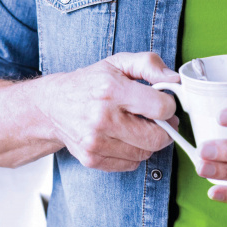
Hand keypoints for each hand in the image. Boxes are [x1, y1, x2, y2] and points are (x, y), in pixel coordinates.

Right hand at [37, 52, 178, 171]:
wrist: (52, 106)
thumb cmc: (89, 83)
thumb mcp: (118, 63)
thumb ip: (149, 64)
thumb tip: (174, 80)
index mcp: (111, 89)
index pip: (161, 108)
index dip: (169, 105)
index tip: (163, 102)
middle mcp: (102, 118)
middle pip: (157, 138)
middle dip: (164, 129)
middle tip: (157, 119)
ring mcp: (95, 142)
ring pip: (145, 153)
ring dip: (148, 141)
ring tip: (136, 126)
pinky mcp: (91, 159)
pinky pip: (131, 164)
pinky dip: (133, 153)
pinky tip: (123, 138)